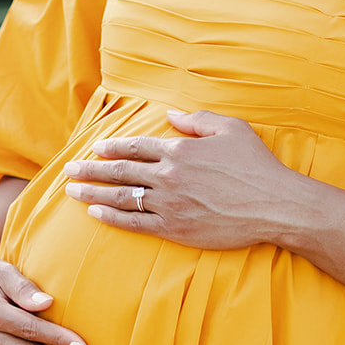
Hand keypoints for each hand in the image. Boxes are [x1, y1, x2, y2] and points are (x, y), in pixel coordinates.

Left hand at [64, 109, 306, 249]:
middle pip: (120, 170)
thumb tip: (173, 116)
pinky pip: (136, 223)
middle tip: (69, 170)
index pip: (136, 146)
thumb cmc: (257, 165)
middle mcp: (169, 175)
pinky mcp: (176, 228)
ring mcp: (170, 203)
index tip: (95, 148)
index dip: (112, 147)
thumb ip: (198, 120)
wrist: (275, 205)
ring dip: (94, 193)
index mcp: (180, 149)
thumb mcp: (231, 129)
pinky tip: (96, 214)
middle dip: (91, 170)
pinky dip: (112, 218)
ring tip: (73, 192)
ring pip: (122, 197)